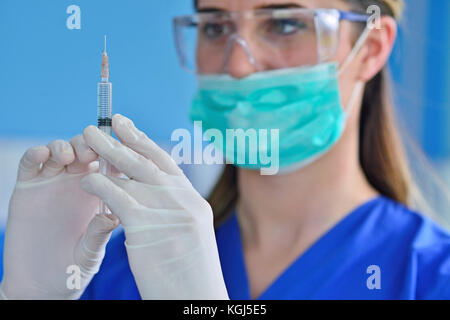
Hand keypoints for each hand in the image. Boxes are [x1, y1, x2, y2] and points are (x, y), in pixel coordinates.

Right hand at [0, 136, 118, 298]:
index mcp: (100, 193)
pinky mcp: (27, 187)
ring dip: (66, 146)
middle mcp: (78, 183)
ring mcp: (52, 182)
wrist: (40, 284)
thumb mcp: (90, 252)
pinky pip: (31, 163)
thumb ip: (98, 234)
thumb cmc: (73, 268)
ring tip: (69, 156)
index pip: (110, 164)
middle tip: (91, 152)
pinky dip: (36, 153)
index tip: (119, 149)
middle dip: (90, 145)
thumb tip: (112, 218)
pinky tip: (43, 154)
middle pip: (86, 150)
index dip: (114, 154)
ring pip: (60, 150)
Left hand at [80, 114, 228, 299]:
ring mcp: (167, 212)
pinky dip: (101, 184)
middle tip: (106, 122)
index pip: (166, 164)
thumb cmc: (189, 274)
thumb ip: (171, 211)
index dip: (145, 142)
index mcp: (192, 201)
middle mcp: (182, 200)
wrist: (196, 297)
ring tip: (87, 139)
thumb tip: (146, 193)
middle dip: (125, 139)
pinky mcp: (146, 227)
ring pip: (132, 174)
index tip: (128, 127)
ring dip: (107, 154)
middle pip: (148, 162)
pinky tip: (87, 178)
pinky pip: (118, 197)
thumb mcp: (187, 235)